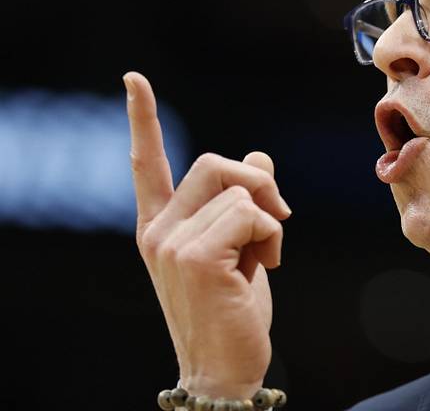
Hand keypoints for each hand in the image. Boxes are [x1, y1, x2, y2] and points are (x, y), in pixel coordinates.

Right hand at [125, 71, 290, 397]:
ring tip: (263, 259)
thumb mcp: (241, 249)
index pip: (148, 164)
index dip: (144, 120)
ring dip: (271, 220)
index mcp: (161, 225)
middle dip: (260, 184)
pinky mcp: (194, 255)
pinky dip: (272, 236)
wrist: (225, 367)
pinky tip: (264, 268)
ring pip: (241, 188)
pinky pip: (252, 213)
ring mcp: (170, 242)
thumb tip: (259, 156)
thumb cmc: (234, 309)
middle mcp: (157, 229)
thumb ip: (242, 204)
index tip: (135, 80)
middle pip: (216, 162)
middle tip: (277, 222)